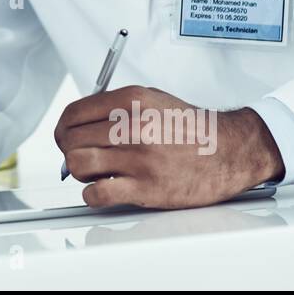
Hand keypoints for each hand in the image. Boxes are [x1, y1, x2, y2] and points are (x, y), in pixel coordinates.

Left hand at [54, 85, 283, 208]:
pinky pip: (97, 194)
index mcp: (131, 101)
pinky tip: (103, 189)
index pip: (73, 114)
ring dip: (80, 172)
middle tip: (79, 156)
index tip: (66, 137)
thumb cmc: (190, 128)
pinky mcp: (146, 188)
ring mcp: (139, 158)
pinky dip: (93, 195)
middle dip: (69, 150)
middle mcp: (133, 127)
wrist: (229, 151)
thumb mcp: (152, 99)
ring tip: (94, 172)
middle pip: (71, 140)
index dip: (63, 129)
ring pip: (78, 164)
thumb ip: (114, 108)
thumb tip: (79, 124)